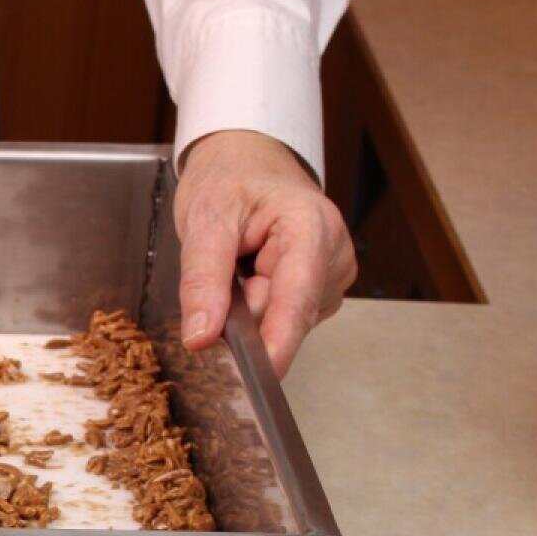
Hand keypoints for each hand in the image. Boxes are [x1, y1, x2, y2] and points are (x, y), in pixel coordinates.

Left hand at [173, 130, 356, 377]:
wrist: (246, 161)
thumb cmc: (230, 179)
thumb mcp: (204, 220)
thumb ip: (203, 281)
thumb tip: (202, 337)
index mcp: (312, 227)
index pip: (298, 297)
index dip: (279, 340)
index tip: (263, 374)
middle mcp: (334, 254)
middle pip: (285, 315)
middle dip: (245, 311)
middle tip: (226, 268)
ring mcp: (331, 276)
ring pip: (280, 322)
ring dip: (249, 306)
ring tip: (242, 263)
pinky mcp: (320, 291)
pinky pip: (280, 318)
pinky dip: (257, 306)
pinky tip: (254, 274)